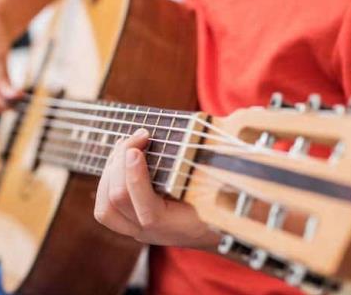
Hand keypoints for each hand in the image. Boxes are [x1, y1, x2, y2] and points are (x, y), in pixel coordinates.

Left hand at [94, 129, 219, 248]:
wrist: (218, 230)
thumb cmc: (227, 200)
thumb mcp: (228, 180)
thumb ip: (225, 156)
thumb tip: (244, 118)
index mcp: (180, 227)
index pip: (149, 212)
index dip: (137, 177)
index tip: (139, 146)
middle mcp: (153, 234)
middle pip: (119, 202)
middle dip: (121, 161)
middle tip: (140, 135)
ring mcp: (137, 231)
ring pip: (105, 207)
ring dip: (110, 170)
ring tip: (127, 145)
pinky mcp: (129, 223)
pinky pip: (105, 208)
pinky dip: (107, 179)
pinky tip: (120, 158)